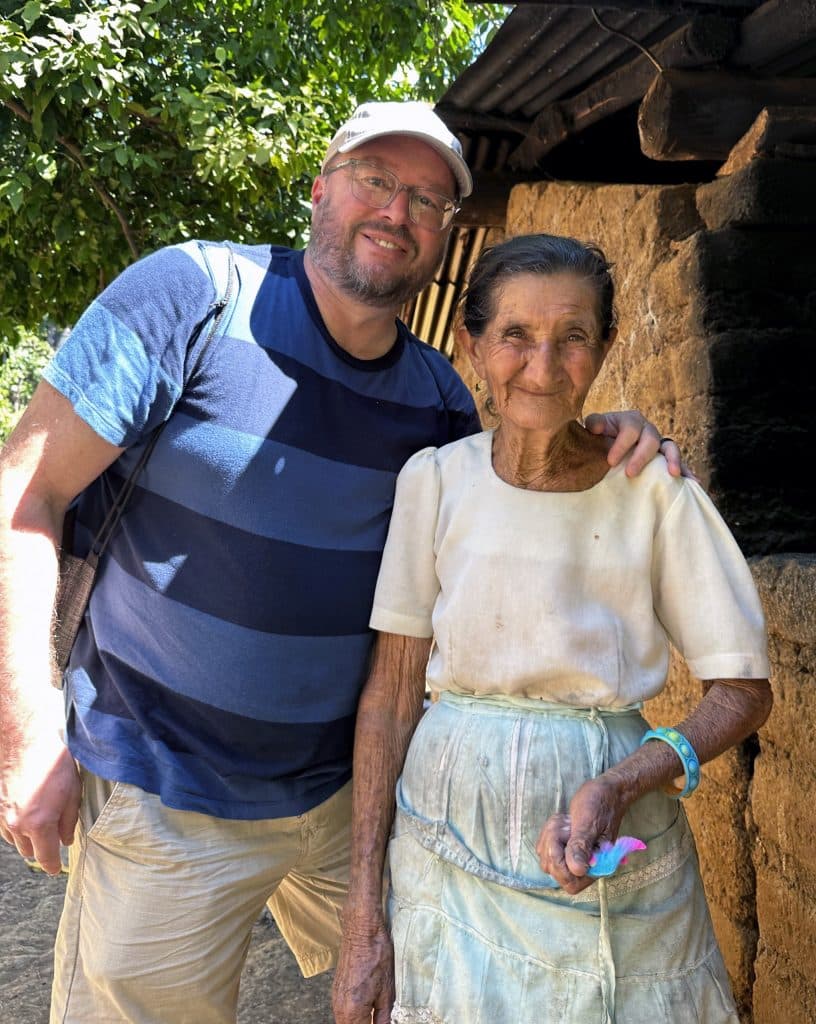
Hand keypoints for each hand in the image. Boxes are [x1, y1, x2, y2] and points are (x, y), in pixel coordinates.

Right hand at [0, 728, 80, 875]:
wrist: (25, 741)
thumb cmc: (53, 764)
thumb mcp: (72, 793)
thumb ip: (69, 821)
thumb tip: (66, 840)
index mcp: (39, 824)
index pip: (46, 857)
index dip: (53, 865)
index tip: (56, 869)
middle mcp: (18, 825)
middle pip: (29, 852)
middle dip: (43, 849)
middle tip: (55, 839)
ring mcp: (4, 816)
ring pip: (16, 841)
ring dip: (29, 839)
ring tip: (42, 825)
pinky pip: (6, 828)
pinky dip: (17, 829)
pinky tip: (28, 817)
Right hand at [332, 915, 394, 1023]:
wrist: (361, 931)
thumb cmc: (376, 955)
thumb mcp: (387, 990)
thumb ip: (384, 1017)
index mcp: (353, 1011)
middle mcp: (339, 1007)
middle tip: (378, 1021)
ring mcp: (335, 998)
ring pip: (344, 1022)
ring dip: (358, 1023)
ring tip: (373, 1018)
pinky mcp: (336, 990)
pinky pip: (342, 1012)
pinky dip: (353, 1016)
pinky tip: (365, 1011)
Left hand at [535, 775, 625, 894]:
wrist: (606, 792)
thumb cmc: (600, 804)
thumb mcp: (589, 823)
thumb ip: (582, 846)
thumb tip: (577, 870)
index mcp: (597, 866)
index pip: (570, 883)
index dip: (560, 865)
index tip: (565, 839)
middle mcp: (585, 866)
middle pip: (554, 870)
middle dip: (553, 844)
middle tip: (567, 826)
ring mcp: (573, 857)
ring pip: (546, 856)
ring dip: (551, 835)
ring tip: (567, 822)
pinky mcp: (564, 847)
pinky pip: (544, 846)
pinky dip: (549, 831)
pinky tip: (563, 821)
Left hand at [585, 411, 688, 478]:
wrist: (605, 443)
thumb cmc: (600, 436)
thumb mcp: (595, 427)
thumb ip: (595, 423)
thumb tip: (596, 428)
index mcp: (631, 420)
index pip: (630, 430)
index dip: (621, 445)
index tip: (610, 461)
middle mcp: (647, 430)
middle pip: (651, 440)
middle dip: (642, 457)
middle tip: (630, 473)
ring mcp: (658, 443)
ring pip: (670, 448)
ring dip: (673, 460)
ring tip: (673, 474)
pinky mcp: (664, 457)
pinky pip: (678, 462)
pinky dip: (686, 470)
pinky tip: (694, 481)